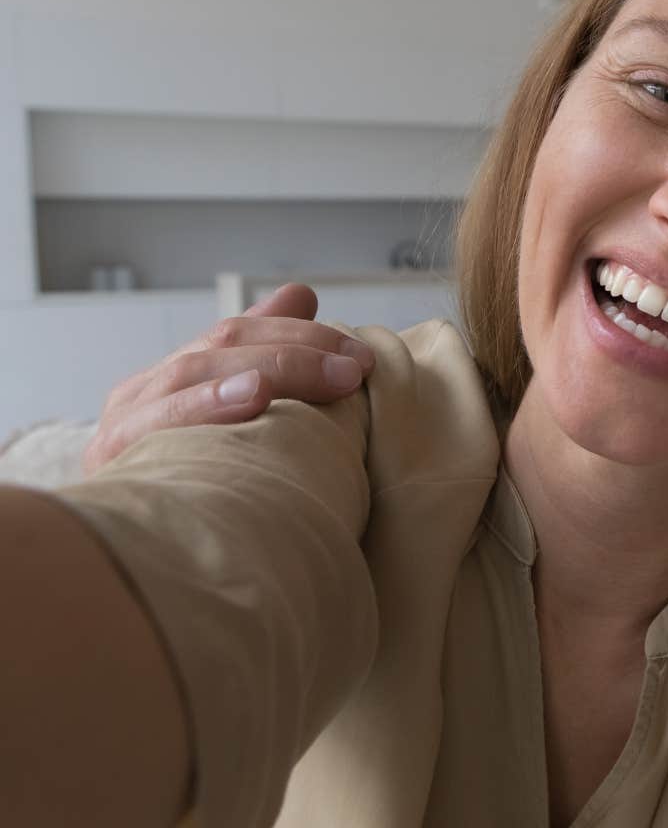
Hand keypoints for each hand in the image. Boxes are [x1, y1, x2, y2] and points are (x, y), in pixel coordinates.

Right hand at [82, 284, 372, 473]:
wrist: (144, 566)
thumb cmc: (201, 492)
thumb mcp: (233, 420)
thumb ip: (263, 356)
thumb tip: (299, 294)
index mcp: (168, 382)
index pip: (234, 334)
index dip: (299, 333)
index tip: (360, 353)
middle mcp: (139, 396)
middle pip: (219, 347)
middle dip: (298, 350)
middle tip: (357, 368)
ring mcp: (120, 427)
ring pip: (192, 373)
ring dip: (269, 368)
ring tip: (326, 374)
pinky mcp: (113, 461)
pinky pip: (161, 424)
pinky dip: (210, 403)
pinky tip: (253, 397)